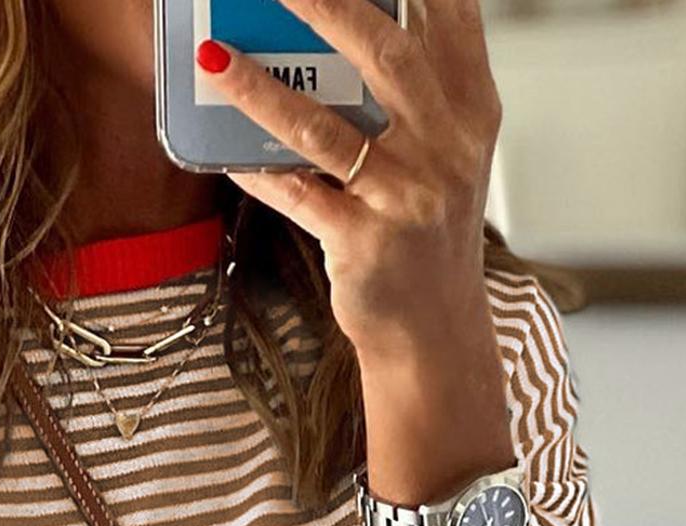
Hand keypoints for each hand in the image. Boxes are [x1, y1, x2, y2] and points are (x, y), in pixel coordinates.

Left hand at [198, 0, 500, 368]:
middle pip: (386, 54)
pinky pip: (295, 195)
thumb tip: (350, 19)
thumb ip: (422, 88)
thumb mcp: (448, 153)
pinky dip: (255, 170)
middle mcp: (446, 147)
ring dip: (262, 89)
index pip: (451, 17)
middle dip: (327, 4)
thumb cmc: (429, 234)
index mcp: (471, 110)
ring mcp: (406, 197)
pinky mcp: (363, 243)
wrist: (436, 333)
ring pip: (324, 128)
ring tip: (214, 56)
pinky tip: (222, 147)